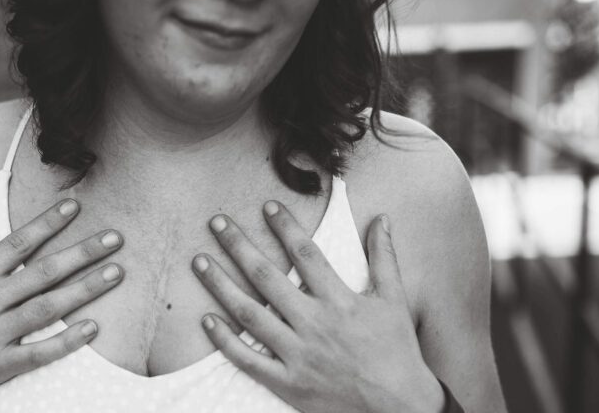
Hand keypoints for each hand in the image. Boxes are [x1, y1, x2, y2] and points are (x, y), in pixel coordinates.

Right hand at [0, 191, 124, 406]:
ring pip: (47, 308)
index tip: (76, 206)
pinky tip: (93, 328)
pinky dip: (66, 341)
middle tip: (115, 238)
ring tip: (116, 273)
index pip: (18, 243)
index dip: (48, 223)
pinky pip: (38, 353)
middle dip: (82, 253)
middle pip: (42, 272)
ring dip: (85, 290)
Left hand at [192, 201, 443, 412]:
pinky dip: (225, 341)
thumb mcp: (394, 300)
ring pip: (249, 315)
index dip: (285, 227)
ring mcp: (298, 355)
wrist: (399, 407)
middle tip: (216, 222)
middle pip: (266, 278)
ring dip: (221, 286)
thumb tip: (381, 218)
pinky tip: (207, 319)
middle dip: (238, 246)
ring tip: (199, 262)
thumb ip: (384, 257)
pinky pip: (248, 360)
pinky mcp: (288, 383)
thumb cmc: (397, 351)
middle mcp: (314, 324)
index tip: (267, 206)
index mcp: (339, 302)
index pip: (305, 254)